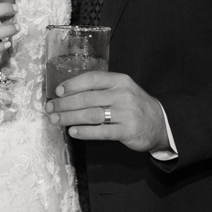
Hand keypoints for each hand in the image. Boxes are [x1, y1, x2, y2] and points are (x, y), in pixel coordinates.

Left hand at [45, 70, 167, 153]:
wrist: (160, 122)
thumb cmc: (134, 105)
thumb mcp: (121, 90)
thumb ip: (100, 89)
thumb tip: (68, 94)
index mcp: (120, 80)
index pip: (92, 79)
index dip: (73, 84)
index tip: (58, 91)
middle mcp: (122, 94)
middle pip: (87, 98)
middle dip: (65, 104)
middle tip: (51, 109)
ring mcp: (125, 113)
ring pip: (91, 114)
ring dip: (70, 118)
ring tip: (56, 121)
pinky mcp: (127, 131)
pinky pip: (101, 131)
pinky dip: (85, 132)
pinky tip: (73, 132)